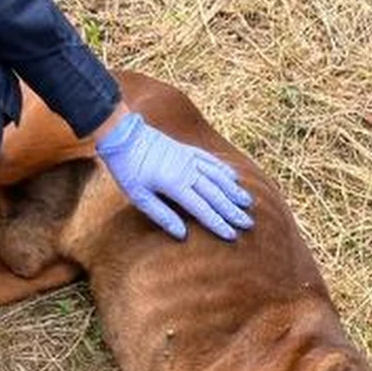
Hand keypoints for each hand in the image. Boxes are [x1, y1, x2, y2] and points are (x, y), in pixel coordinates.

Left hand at [95, 113, 253, 240]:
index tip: (232, 236)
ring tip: (248, 203)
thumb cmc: (127, 168)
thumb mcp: (138, 197)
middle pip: (216, 194)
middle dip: (232, 211)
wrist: (122, 134)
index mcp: (175, 185)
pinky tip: (234, 177)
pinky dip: (224, 170)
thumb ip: (162, 215)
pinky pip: (211, 161)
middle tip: (248, 224)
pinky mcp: (187, 149)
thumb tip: (182, 235)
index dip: (217, 223)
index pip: (202, 209)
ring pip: (218, 176)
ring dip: (234, 191)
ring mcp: (189, 158)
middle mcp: (187, 171)